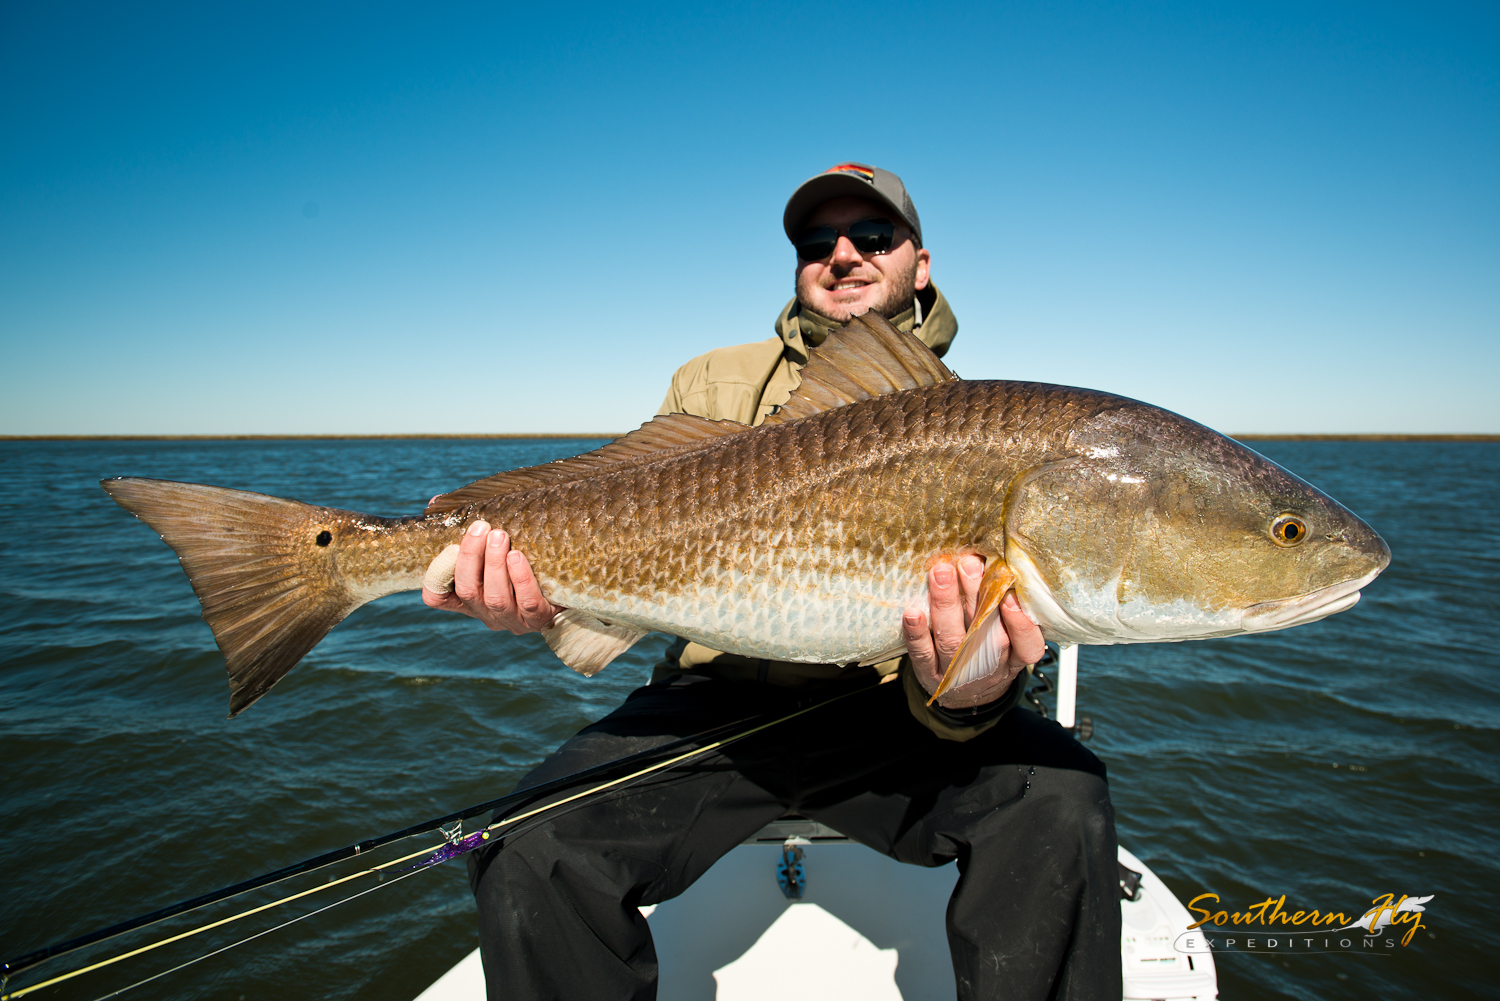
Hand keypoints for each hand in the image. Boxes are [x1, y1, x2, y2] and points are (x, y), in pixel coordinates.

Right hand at [421, 520, 561, 633]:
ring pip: (496, 598)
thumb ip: (470, 529)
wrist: (572, 584)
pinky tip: (518, 556)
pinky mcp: (540, 620)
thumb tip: (436, 502)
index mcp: (471, 597)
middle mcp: (487, 612)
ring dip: (494, 564)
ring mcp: (513, 620)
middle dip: (471, 556)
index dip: (435, 577)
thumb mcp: (497, 545)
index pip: (438, 597)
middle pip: (468, 591)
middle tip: (480, 527)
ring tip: (499, 535)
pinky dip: (521, 579)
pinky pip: (528, 602)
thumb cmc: (526, 558)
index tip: (447, 547)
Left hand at [904, 555, 1045, 708]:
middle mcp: (990, 663)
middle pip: (987, 632)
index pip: (1027, 643)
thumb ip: (1006, 606)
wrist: (966, 695)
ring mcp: (958, 672)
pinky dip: (916, 634)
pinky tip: (912, 613)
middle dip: (977, 596)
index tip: (1010, 594)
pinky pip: (923, 654)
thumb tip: (995, 560)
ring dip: (946, 605)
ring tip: (940, 574)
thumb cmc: (989, 653)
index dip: (1020, 622)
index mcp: (1016, 654)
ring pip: (953, 640)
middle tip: (968, 564)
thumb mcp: (1009, 635)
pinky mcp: (930, 673)